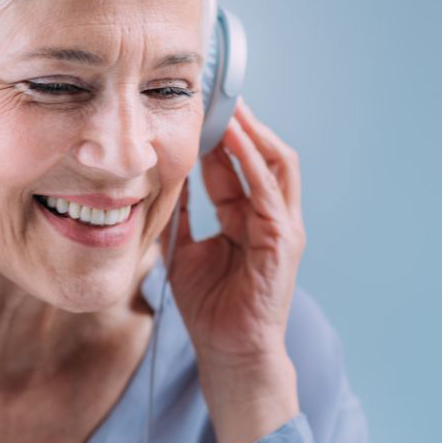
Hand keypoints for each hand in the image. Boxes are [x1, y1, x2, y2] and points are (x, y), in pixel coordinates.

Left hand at [159, 99, 304, 442]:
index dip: (217, 134)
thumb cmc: (210, 308)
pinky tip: (232, 137)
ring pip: (276, 162)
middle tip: (214, 89)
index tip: (193, 106)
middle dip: (241, 121)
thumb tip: (158, 183)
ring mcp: (282, 227)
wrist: (229, 352)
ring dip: (251, 130)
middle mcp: (270, 216)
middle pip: (263, 153)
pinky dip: (252, 161)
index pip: (237, 164)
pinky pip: (268, 190)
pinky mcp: (283, 241)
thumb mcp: (183, 251)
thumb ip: (178, 217)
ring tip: (226, 101)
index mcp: (247, 218)